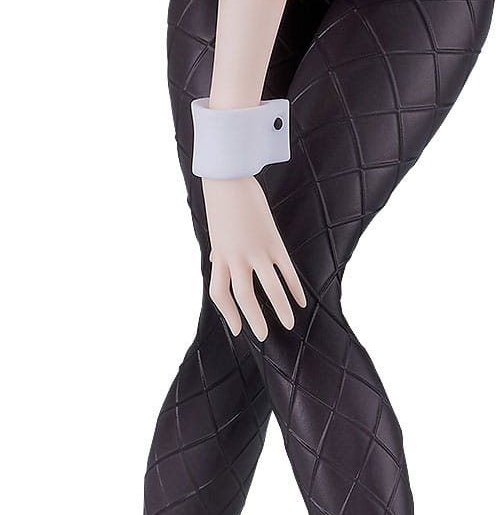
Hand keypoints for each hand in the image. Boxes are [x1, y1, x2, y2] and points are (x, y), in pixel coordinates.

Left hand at [202, 174, 306, 340]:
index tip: (236, 329)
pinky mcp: (272, 241)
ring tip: (290, 323)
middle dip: (254, 319)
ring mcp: (255, 250)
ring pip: (269, 287)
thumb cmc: (221, 204)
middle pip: (244, 297)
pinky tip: (301, 300)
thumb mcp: (215, 232)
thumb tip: (213, 262)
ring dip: (280, 308)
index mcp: (219, 256)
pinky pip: (285, 269)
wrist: (228, 178)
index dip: (228, 314)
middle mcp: (235, 257)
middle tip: (263, 336)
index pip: (220, 294)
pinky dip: (294, 286)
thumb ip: (217, 251)